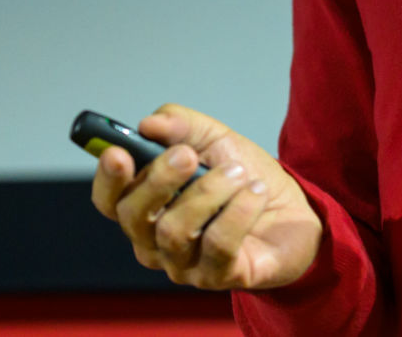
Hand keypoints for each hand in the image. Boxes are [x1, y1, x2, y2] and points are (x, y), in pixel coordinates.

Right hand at [89, 103, 321, 290]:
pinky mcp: (218, 277)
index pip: (108, 200)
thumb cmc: (242, 178)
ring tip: (238, 173)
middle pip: (133, 217)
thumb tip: (148, 124)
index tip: (118, 152)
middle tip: (189, 155)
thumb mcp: (215, 139)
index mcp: (146, 206)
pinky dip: (237, 211)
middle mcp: (154, 241)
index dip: (107, 178)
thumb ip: (181, 125)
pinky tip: (255, 192)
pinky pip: (217, 245)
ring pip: (174, 231)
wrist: (294, 212)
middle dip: (159, 180)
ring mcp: (184, 265)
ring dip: (209, 192)